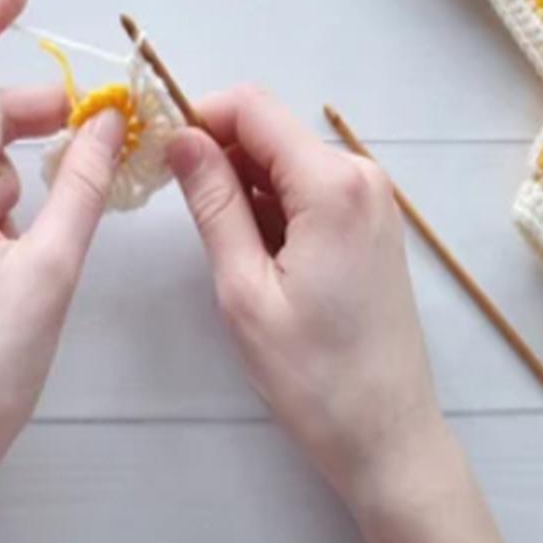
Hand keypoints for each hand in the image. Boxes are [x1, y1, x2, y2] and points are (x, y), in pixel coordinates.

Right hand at [165, 86, 442, 504]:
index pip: (252, 107)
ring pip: (285, 160)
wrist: (386, 435)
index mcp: (333, 185)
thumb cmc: (313, 375)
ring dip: (241, 183)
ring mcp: (371, 199)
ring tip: (217, 244)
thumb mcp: (244, 289)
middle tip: (172, 202)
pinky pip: (306, 188)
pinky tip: (253, 254)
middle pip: (269, 130)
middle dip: (216, 152)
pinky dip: (270, 205)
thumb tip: (181, 140)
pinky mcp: (370, 223)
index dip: (197, 115)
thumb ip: (213, 204)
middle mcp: (361, 176)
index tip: (156, 149)